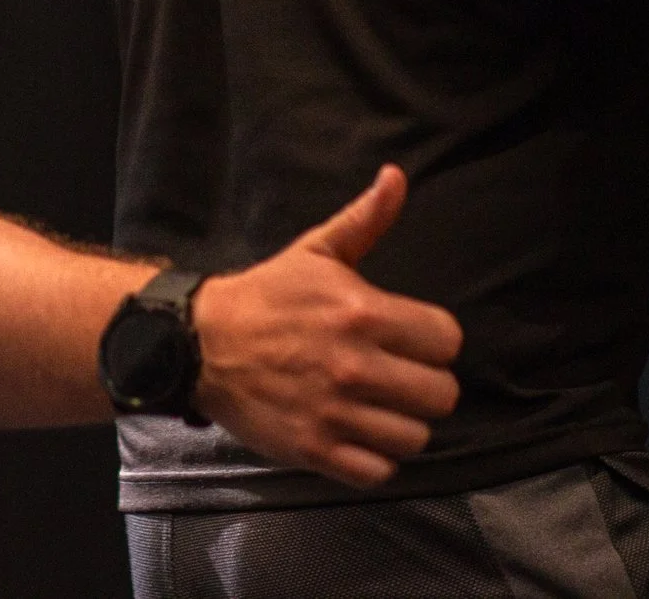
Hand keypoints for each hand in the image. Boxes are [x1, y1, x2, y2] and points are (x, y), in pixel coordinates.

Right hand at [188, 166, 463, 489]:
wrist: (201, 343)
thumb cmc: (267, 297)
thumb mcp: (316, 250)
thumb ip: (366, 219)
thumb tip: (396, 177)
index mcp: (362, 312)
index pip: (447, 340)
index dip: (435, 341)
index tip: (414, 341)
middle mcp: (354, 365)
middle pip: (441, 395)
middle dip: (426, 386)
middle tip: (402, 378)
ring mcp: (334, 412)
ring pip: (415, 437)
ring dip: (402, 424)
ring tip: (381, 408)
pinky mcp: (314, 450)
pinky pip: (379, 471)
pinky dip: (376, 459)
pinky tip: (361, 435)